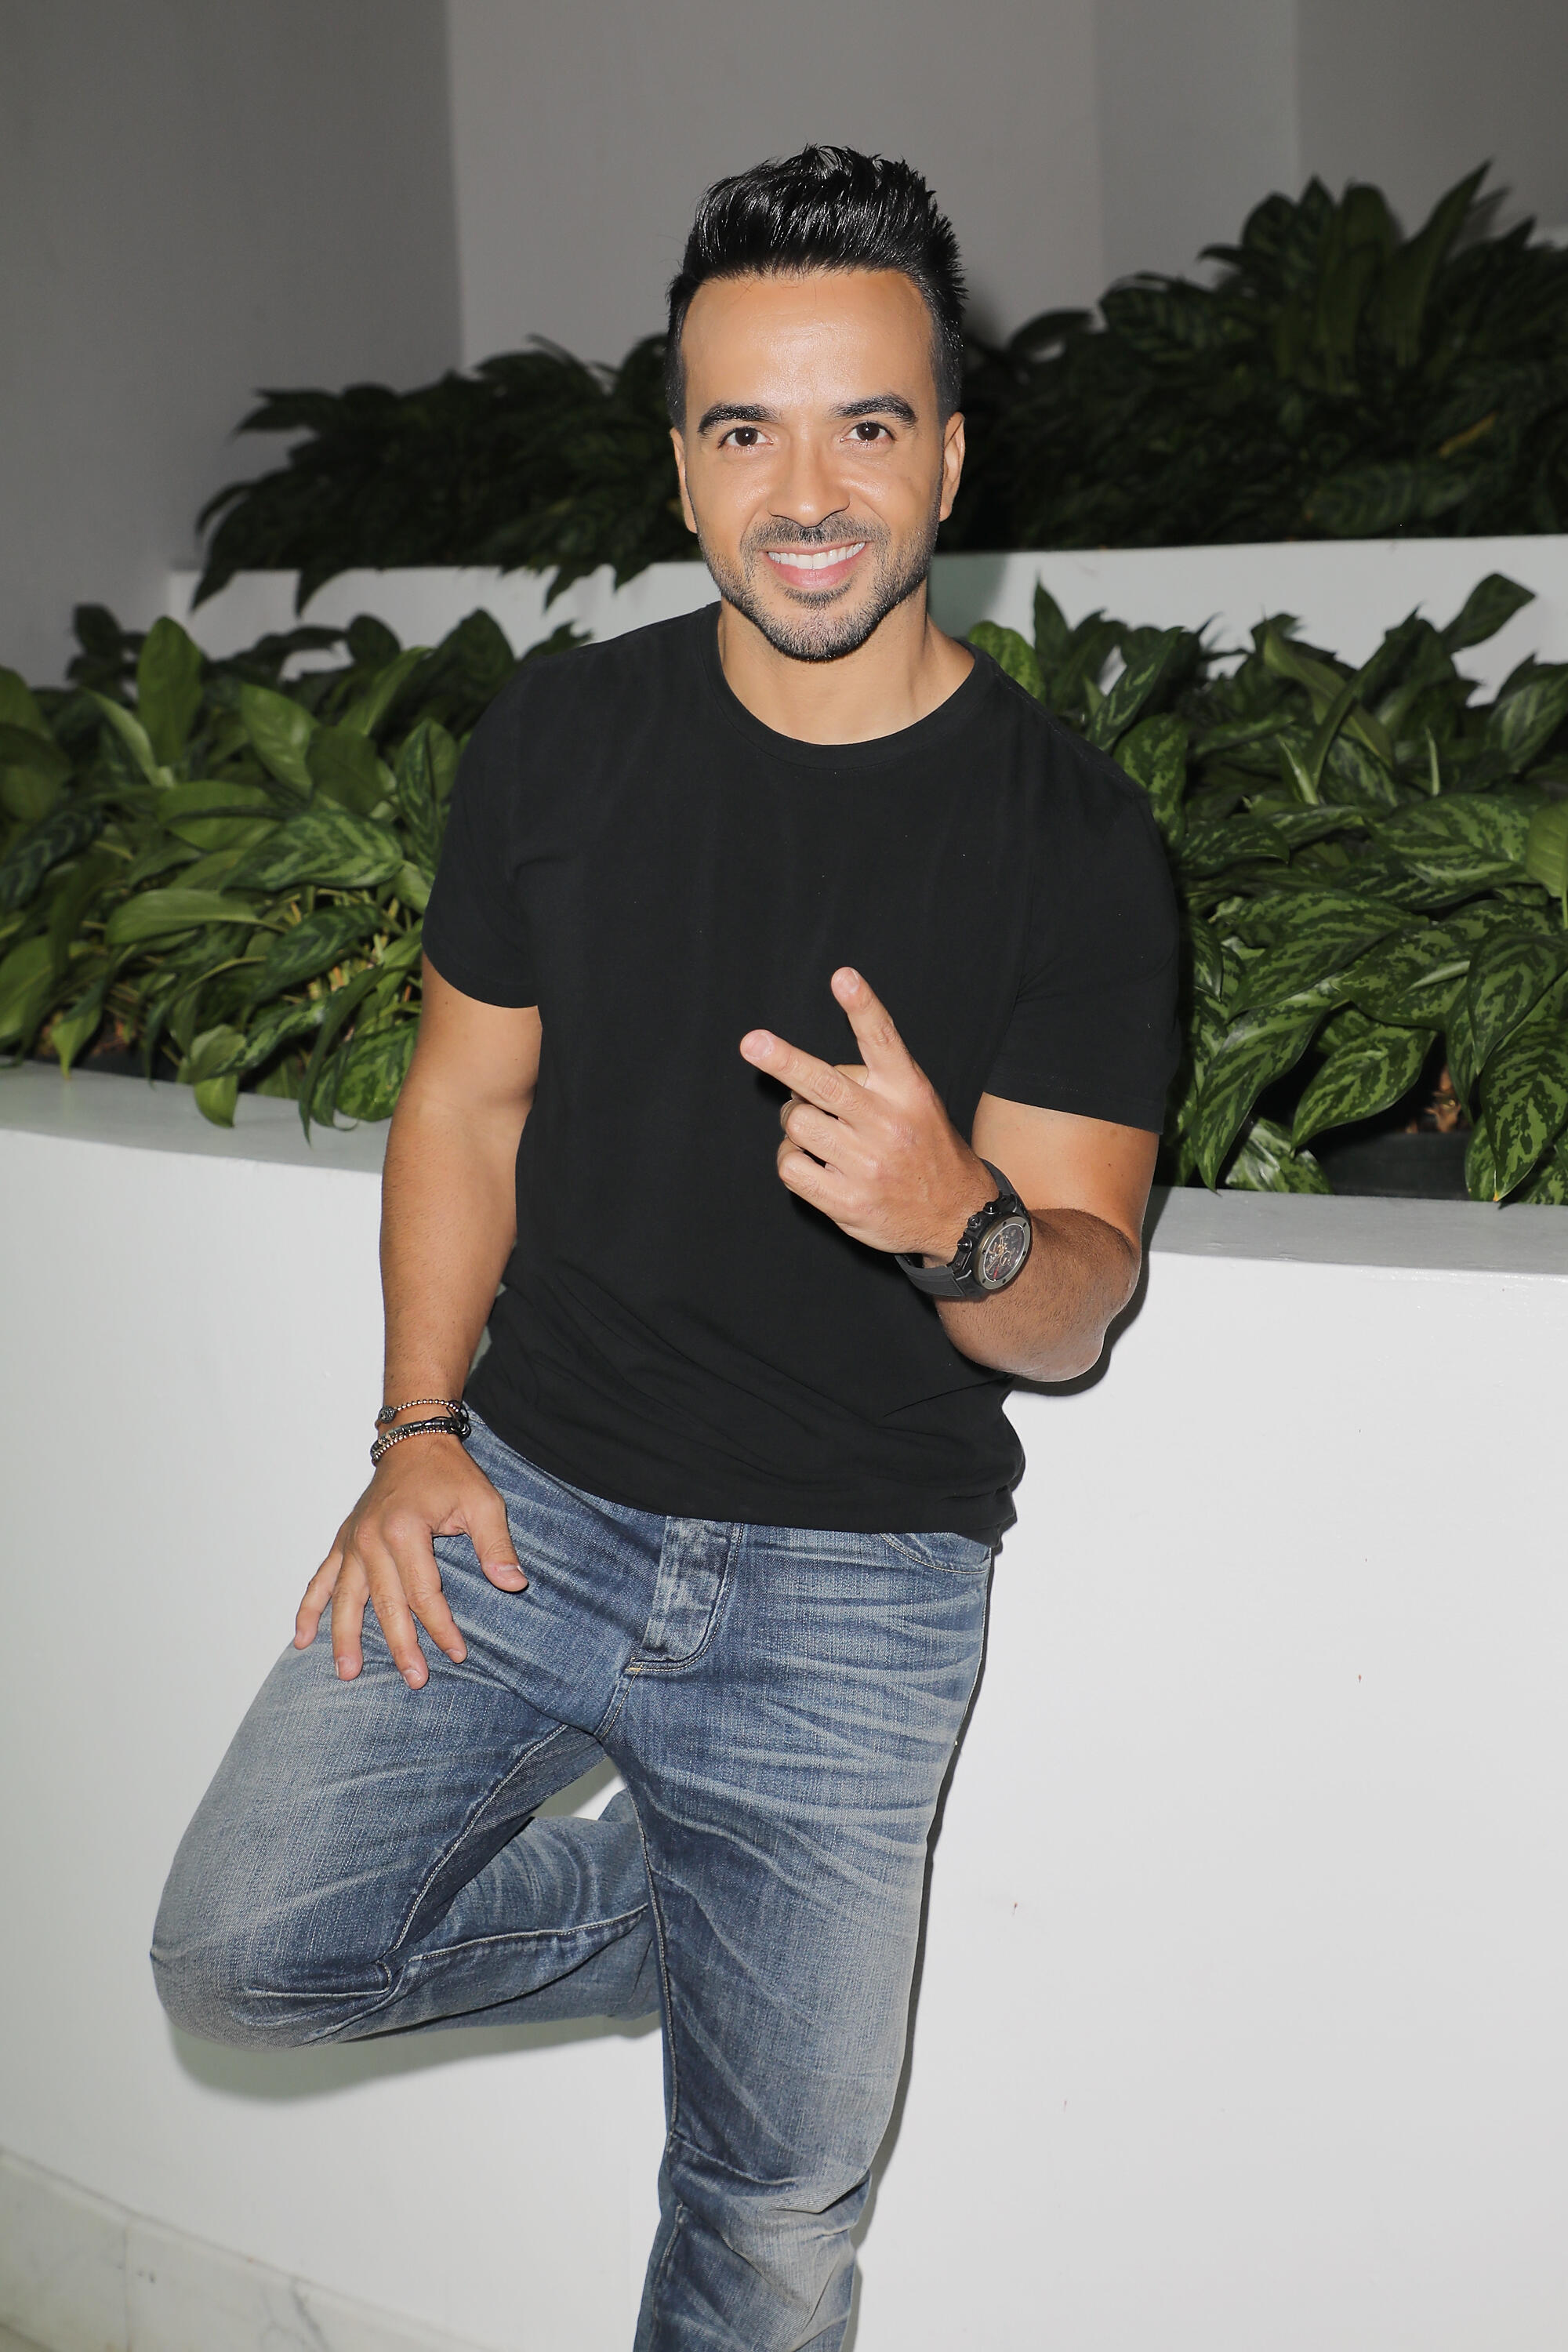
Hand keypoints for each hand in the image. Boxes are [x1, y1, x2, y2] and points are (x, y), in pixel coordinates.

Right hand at [294, 1436, 527, 1689]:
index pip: (424, 1593)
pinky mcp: (343, 1542)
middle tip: (415, 1679)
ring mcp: (352, 1542)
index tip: (458, 1653)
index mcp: (405, 1530)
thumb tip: (513, 1584)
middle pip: (385, 1603)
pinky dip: (308, 1609)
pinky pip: (320, 1580)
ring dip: (345, 1637)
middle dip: (400, 1645)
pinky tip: (302, 1639)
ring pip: (346, 1599)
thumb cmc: (449, 1473)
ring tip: (348, 1673)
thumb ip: (496, 1545)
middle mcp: (371, 1539)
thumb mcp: (482, 1502)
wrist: (413, 1440)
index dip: (441, 1627)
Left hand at [740, 967, 994, 1260]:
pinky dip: (790, 1159)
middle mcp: (887, 1124)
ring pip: (797, 1123)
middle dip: (784, 1061)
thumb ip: (870, 1080)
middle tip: (752, 1043)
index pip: (882, 1039)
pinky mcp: (846, 1200)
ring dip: (794, 1121)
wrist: (957, 1218)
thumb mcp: (917, 1104)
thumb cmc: (925, 1149)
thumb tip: (802, 1074)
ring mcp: (865, 1165)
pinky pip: (790, 1166)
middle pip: (824, 1084)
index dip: (862, 1006)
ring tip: (813, 1129)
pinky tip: (812, 1163)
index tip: (843, 977)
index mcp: (908, 1091)